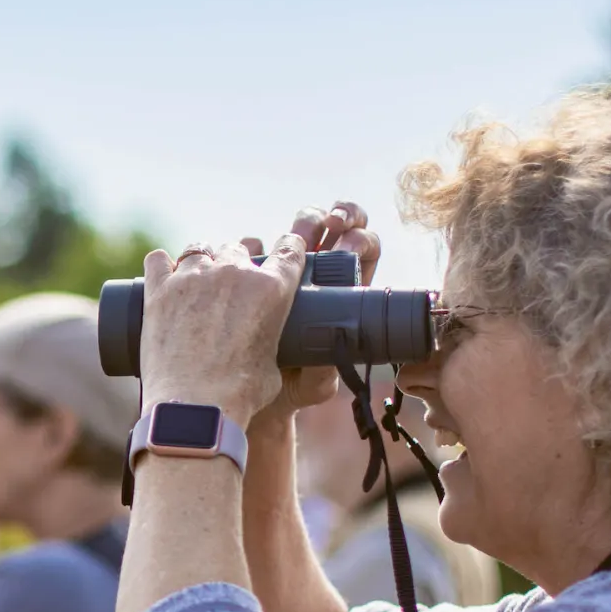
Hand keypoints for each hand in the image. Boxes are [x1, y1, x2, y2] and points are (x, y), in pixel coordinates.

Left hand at [140, 233, 307, 423]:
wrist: (193, 407)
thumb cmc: (239, 395)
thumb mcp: (273, 369)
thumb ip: (273, 344)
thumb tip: (266, 343)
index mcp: (271, 289)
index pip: (290, 250)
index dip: (290, 246)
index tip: (286, 248)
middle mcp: (234, 273)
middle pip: (238, 249)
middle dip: (237, 264)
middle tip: (231, 287)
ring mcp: (193, 278)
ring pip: (200, 250)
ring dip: (202, 263)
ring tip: (197, 283)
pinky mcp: (159, 289)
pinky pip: (157, 260)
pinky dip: (161, 266)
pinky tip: (163, 276)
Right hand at [237, 201, 383, 430]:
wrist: (247, 396)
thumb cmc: (290, 388)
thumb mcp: (314, 384)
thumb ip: (326, 371)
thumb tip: (333, 352)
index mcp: (343, 292)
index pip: (363, 250)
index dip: (360, 237)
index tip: (348, 242)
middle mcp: (319, 275)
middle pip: (339, 227)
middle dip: (339, 214)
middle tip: (332, 223)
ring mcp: (284, 271)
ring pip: (300, 228)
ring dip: (303, 222)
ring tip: (294, 239)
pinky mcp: (250, 275)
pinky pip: (252, 246)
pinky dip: (252, 244)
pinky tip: (253, 255)